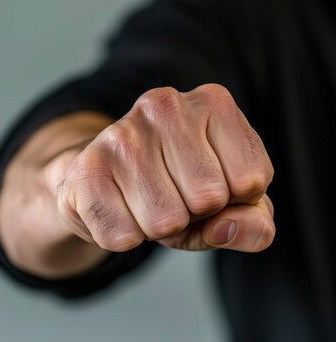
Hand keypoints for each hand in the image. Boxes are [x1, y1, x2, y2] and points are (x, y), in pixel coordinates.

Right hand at [55, 84, 274, 252]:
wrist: (106, 184)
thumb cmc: (179, 191)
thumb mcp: (232, 207)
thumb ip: (256, 225)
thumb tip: (225, 228)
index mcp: (214, 103)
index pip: (252, 180)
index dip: (235, 200)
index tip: (213, 184)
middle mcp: (166, 106)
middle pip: (210, 199)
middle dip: (196, 214)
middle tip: (174, 195)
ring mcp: (122, 133)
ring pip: (166, 222)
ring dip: (159, 229)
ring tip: (147, 201)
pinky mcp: (86, 167)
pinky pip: (123, 236)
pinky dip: (125, 238)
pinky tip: (118, 209)